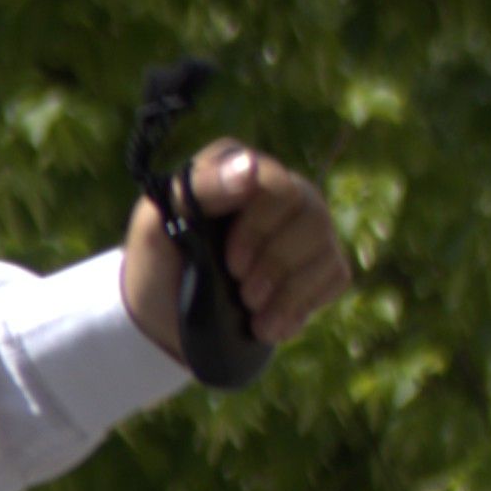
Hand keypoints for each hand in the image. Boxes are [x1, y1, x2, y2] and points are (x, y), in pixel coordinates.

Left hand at [121, 143, 356, 367]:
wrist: (168, 319)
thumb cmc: (159, 263)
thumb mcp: (156, 226)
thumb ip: (198, 189)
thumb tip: (250, 169)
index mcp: (241, 168)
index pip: (276, 184)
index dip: (259, 228)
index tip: (232, 263)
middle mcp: (283, 189)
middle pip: (311, 215)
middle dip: (275, 264)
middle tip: (242, 292)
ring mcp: (306, 226)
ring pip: (326, 247)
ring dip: (288, 291)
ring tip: (252, 311)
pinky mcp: (321, 263)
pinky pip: (334, 276)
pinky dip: (302, 306)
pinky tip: (270, 322)